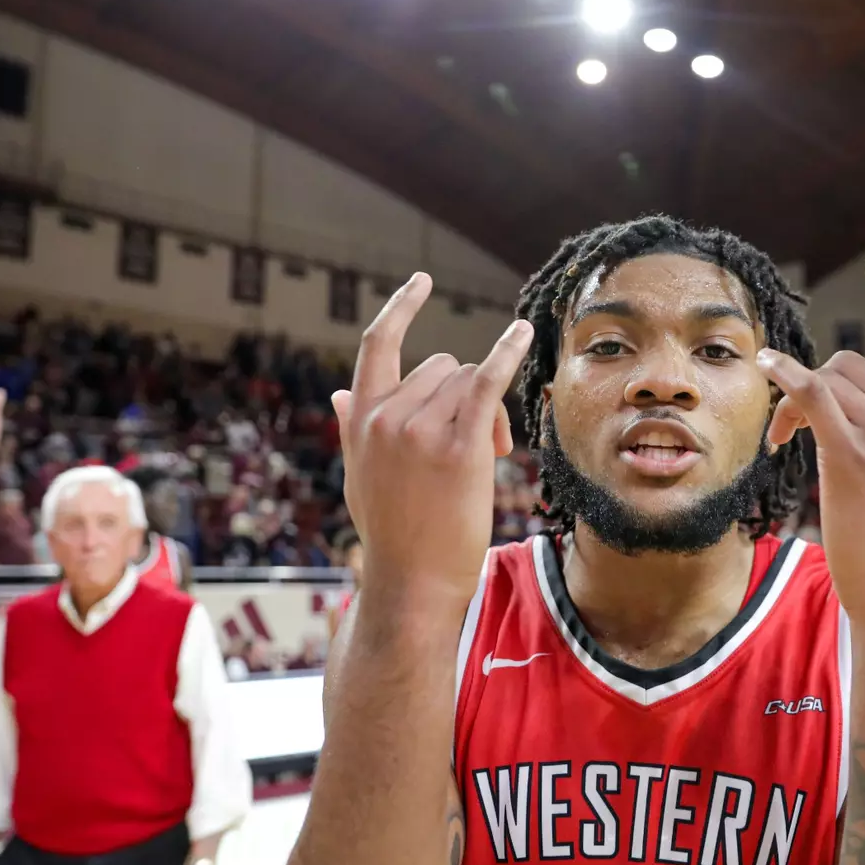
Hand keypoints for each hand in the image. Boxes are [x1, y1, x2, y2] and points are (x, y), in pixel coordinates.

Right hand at [331, 273, 532, 610]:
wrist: (411, 582)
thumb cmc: (392, 533)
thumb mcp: (360, 475)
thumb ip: (353, 429)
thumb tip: (341, 394)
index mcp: (361, 418)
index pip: (376, 346)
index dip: (400, 309)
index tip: (421, 282)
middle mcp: (385, 416)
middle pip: (442, 367)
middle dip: (465, 395)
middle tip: (482, 444)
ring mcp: (420, 430)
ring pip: (469, 383)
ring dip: (488, 413)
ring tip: (488, 456)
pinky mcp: (458, 447)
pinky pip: (485, 384)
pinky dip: (507, 354)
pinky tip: (523, 334)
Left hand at [756, 256, 864, 622]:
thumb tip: (858, 417)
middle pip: (848, 366)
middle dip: (811, 387)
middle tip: (786, 431)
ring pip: (826, 382)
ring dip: (791, 403)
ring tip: (782, 441)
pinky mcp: (854, 453)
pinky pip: (813, 393)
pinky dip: (787, 375)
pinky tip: (767, 366)